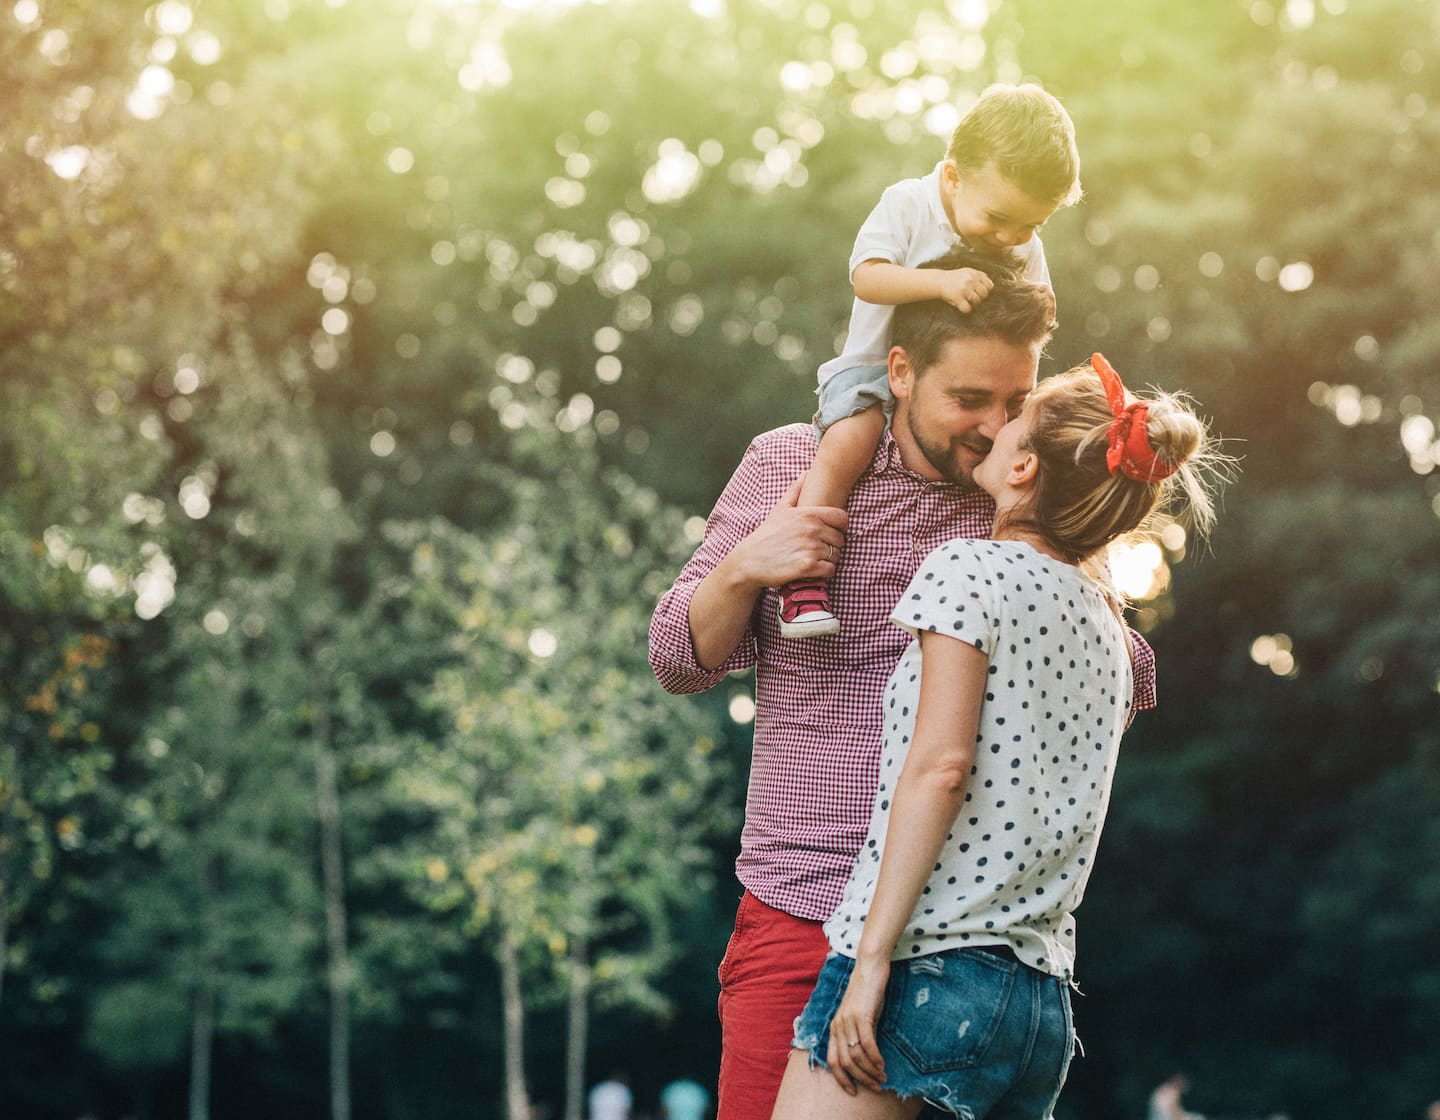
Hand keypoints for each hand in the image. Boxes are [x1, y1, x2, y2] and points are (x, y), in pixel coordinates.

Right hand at [730, 474, 847, 589]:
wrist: (750, 561)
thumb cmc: (766, 535)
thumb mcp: (780, 509)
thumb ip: (795, 491)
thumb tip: (806, 473)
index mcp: (808, 514)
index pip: (842, 518)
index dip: (840, 526)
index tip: (831, 532)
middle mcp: (812, 529)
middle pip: (840, 539)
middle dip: (833, 545)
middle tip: (819, 549)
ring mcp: (811, 548)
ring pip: (836, 555)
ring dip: (829, 559)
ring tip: (815, 559)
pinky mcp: (808, 567)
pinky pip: (830, 570)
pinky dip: (825, 572)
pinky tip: (813, 570)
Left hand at [824, 958, 889, 1094]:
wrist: (870, 967)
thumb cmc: (867, 993)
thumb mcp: (859, 1016)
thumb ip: (858, 1034)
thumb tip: (865, 1058)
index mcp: (834, 1027)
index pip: (832, 1060)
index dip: (841, 1079)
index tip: (853, 1091)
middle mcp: (838, 1025)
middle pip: (845, 1062)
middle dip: (860, 1079)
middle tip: (876, 1086)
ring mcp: (848, 1020)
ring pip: (856, 1055)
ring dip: (870, 1070)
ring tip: (882, 1077)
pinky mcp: (861, 1015)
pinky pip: (867, 1043)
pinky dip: (875, 1057)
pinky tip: (882, 1064)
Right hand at [934, 267, 993, 313]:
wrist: (939, 281)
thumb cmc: (955, 277)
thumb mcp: (968, 271)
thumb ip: (980, 276)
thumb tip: (991, 285)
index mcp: (974, 274)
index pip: (989, 285)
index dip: (986, 290)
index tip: (980, 291)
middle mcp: (970, 281)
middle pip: (984, 294)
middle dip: (980, 297)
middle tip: (973, 297)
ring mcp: (964, 290)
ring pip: (977, 301)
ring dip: (973, 303)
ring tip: (968, 300)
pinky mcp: (957, 298)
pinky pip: (967, 308)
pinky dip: (967, 309)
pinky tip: (963, 306)